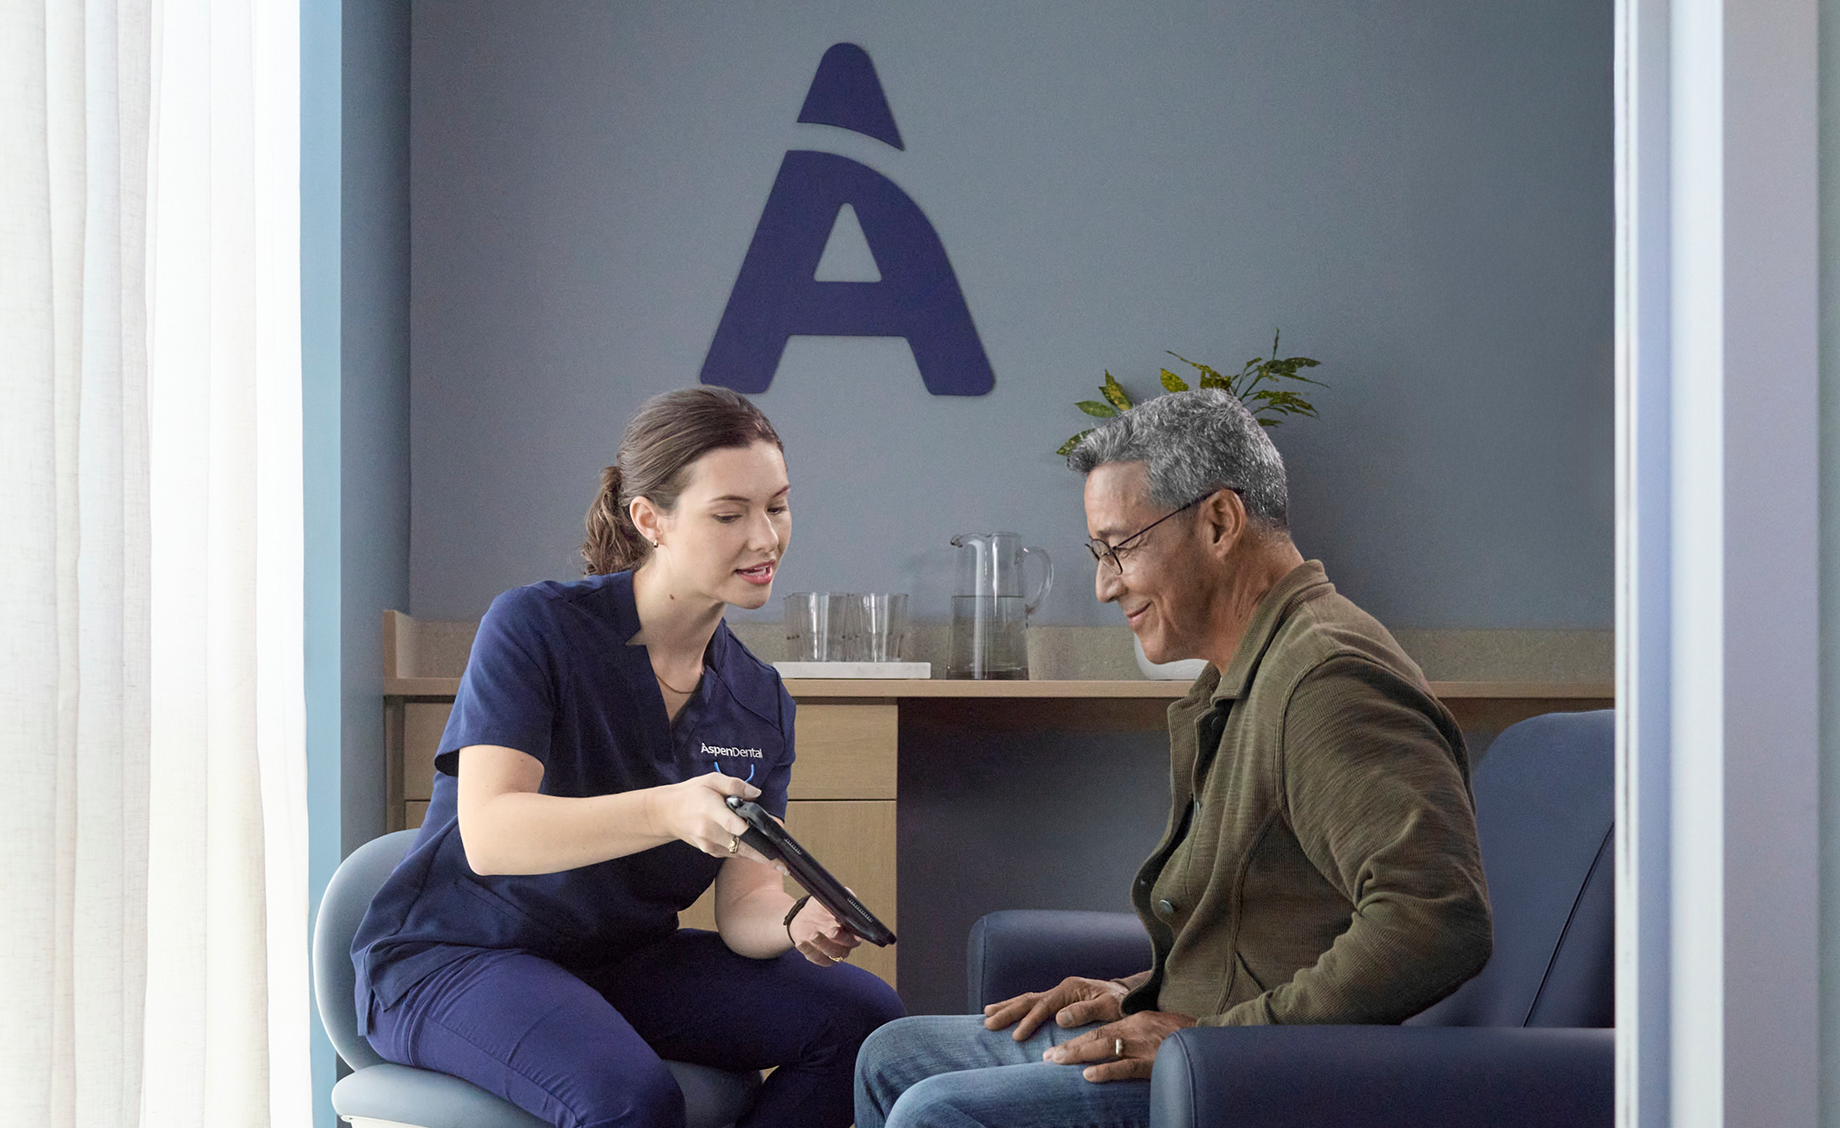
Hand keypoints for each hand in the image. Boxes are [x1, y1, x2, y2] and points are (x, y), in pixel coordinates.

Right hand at [655, 774, 772, 864]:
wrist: (668, 813)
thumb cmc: (691, 794)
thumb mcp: (711, 780)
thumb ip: (735, 785)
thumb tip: (756, 793)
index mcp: (711, 810)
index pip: (731, 824)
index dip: (748, 830)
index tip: (766, 836)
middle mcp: (710, 831)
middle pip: (740, 845)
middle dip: (763, 853)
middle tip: (782, 863)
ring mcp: (709, 844)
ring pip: (739, 852)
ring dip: (757, 854)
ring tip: (776, 857)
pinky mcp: (710, 851)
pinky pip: (733, 853)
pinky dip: (745, 850)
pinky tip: (756, 847)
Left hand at [788, 897, 860, 965]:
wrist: (806, 918)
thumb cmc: (822, 909)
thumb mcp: (830, 899)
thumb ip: (841, 897)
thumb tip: (848, 894)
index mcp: (852, 932)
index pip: (856, 937)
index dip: (852, 935)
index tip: (844, 927)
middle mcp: (845, 946)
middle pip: (845, 948)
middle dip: (839, 939)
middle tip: (832, 931)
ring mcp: (832, 953)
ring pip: (831, 954)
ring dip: (822, 944)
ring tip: (813, 934)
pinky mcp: (819, 957)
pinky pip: (815, 958)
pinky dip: (808, 950)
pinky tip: (801, 942)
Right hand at [982, 976, 1128, 1040]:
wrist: (1128, 997)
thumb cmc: (1120, 1003)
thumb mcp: (1109, 1007)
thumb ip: (1085, 1011)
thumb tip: (1059, 1017)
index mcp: (1070, 989)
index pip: (1043, 1006)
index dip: (1029, 1021)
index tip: (1017, 1036)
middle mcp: (1061, 989)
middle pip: (1028, 1000)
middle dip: (1008, 1011)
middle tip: (988, 1022)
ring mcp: (1059, 994)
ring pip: (1027, 1000)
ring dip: (1007, 1007)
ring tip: (987, 1014)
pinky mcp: (1059, 1001)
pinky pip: (1034, 1004)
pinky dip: (1018, 1008)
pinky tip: (1007, 1012)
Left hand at [1041, 1010, 1194, 1081]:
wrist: (1208, 1037)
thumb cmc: (1182, 1035)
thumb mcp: (1154, 1026)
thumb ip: (1133, 1033)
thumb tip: (1114, 1044)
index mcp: (1133, 1021)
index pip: (1099, 1029)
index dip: (1076, 1038)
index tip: (1055, 1048)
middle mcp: (1134, 1030)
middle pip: (1095, 1036)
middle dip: (1069, 1047)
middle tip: (1047, 1056)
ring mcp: (1141, 1046)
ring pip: (1103, 1048)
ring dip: (1078, 1055)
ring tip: (1056, 1061)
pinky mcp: (1151, 1063)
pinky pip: (1124, 1067)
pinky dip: (1106, 1070)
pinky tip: (1088, 1076)